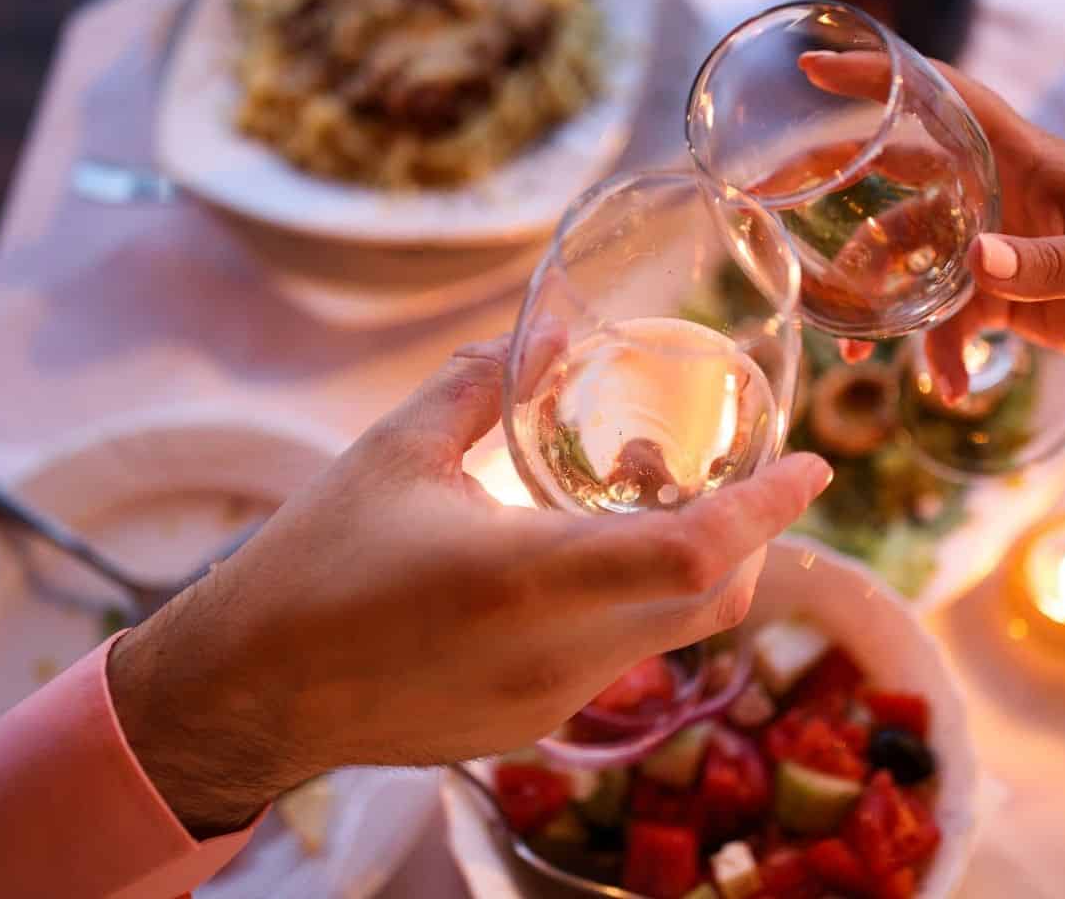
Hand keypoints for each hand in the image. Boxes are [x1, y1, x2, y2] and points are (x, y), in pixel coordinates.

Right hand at [107, 338, 832, 836]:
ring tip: (622, 494)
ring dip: (682, 566)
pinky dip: (631, 605)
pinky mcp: (530, 728)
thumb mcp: (392, 451)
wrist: (249, 694)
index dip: (770, 509)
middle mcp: (556, 654)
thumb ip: (480, 383)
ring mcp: (548, 704)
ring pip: (667, 634)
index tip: (815, 467)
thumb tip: (552, 335)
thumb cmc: (311, 562)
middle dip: (746, 535)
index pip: (696, 551)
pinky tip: (574, 561)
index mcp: (525, 577)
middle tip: (723, 472)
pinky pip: (617, 660)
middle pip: (711, 600)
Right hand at [800, 51, 1064, 399]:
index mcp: (1022, 156)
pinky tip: (949, 388)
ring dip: (887, 306)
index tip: (818, 67)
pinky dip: (941, 353)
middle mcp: (996, 191)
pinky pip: (948, 320)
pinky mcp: (1001, 294)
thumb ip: (1046, 263)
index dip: (882, 78)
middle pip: (900, 178)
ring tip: (862, 356)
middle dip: (841, 191)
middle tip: (780, 204)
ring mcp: (994, 243)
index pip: (943, 98)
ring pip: (913, 263)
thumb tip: (978, 262)